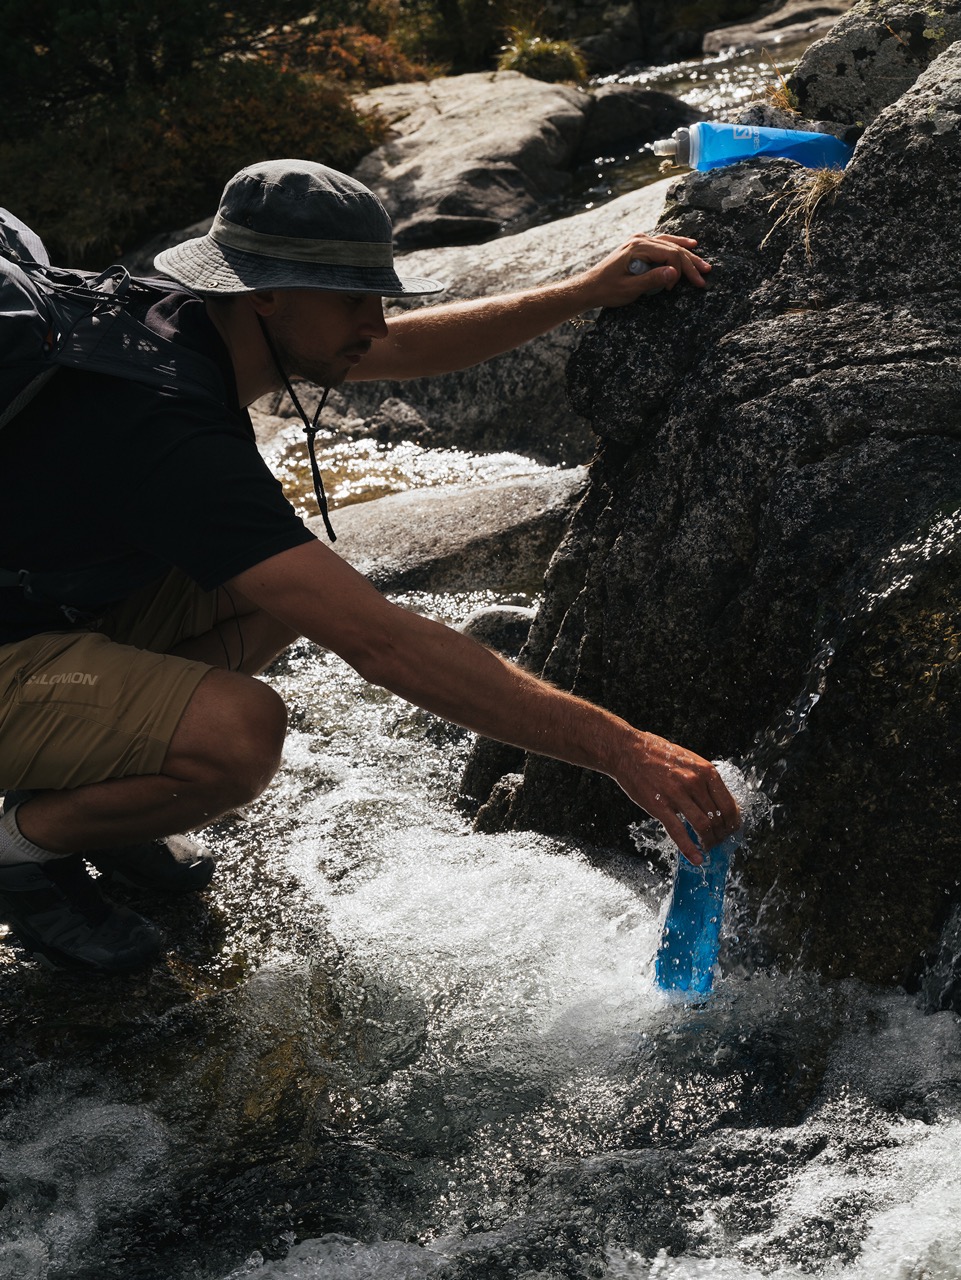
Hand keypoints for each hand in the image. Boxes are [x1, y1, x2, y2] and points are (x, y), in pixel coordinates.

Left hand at [577, 234, 711, 308]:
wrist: (590, 287)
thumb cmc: (607, 290)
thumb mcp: (630, 289)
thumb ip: (652, 280)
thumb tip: (674, 272)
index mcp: (638, 248)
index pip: (669, 254)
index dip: (678, 271)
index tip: (673, 288)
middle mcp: (640, 240)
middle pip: (673, 248)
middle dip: (690, 262)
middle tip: (705, 273)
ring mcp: (639, 241)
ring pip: (670, 244)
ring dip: (687, 254)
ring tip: (702, 262)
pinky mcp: (639, 246)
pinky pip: (663, 243)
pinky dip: (676, 246)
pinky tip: (689, 245)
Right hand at [614, 730, 739, 864]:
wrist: (628, 750)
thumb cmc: (658, 754)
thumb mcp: (690, 760)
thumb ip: (705, 780)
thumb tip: (718, 804)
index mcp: (705, 771)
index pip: (729, 805)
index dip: (732, 823)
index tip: (729, 831)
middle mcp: (694, 782)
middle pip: (718, 819)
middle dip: (721, 835)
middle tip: (718, 842)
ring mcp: (676, 794)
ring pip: (703, 826)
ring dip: (708, 842)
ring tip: (706, 847)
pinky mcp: (659, 805)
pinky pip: (678, 831)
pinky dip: (689, 849)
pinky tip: (696, 859)